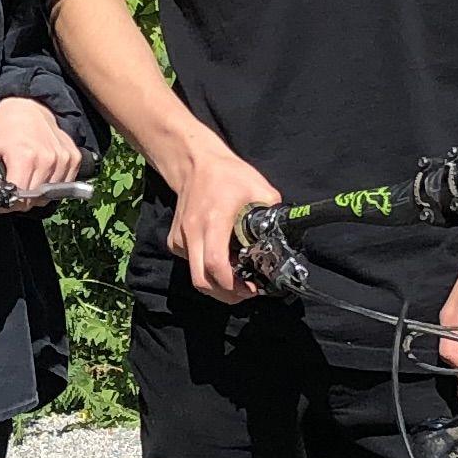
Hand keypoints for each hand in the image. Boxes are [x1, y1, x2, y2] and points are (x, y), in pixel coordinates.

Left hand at [0, 96, 82, 204]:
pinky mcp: (74, 158)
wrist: (29, 107)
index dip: (8, 202)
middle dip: (21, 198)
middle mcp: (48, 158)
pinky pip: (64, 185)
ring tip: (27, 174)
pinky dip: (52, 184)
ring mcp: (63, 158)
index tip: (3, 193)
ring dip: (38, 192)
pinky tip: (42, 171)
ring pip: (50, 195)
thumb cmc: (5, 129)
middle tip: (13, 183)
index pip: (20, 199)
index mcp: (24, 156)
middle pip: (35, 199)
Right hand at [166, 140, 289, 302]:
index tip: (251, 287)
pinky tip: (219, 263)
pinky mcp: (174, 240)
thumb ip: (272, 213)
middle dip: (225, 294)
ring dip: (216, 284)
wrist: (194, 163)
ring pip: (195, 276)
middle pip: (202, 281)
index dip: (234, 286)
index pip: (216, 265)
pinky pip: (190, 264)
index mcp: (214, 220)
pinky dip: (205, 271)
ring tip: (236, 281)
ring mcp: (180, 237)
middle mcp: (193, 232)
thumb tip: (283, 234)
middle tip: (246, 292)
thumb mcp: (260, 188)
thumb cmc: (227, 174)